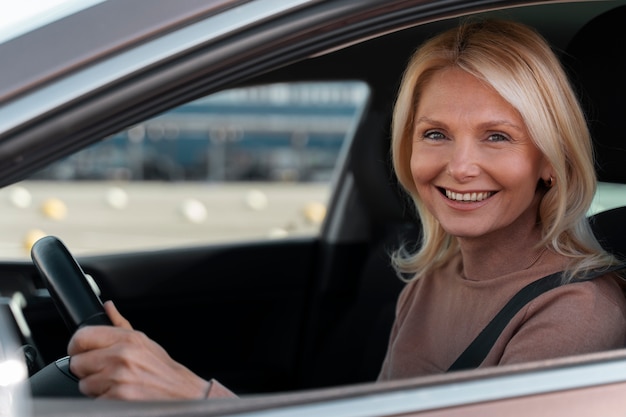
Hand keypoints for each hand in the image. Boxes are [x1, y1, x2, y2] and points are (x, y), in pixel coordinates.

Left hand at [67, 300, 209, 399]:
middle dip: (88, 370)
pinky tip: (119, 396)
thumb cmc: (162, 369)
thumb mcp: (144, 341)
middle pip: (78, 363)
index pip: (82, 337)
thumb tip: (108, 307)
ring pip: (84, 385)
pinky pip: (95, 401)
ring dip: (96, 388)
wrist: (181, 393)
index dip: (76, 347)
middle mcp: (121, 356)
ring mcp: (118, 378)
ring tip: (115, 385)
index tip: (79, 352)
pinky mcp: (117, 399)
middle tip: (105, 372)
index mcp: (127, 339)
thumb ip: (121, 324)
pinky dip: (104, 401)